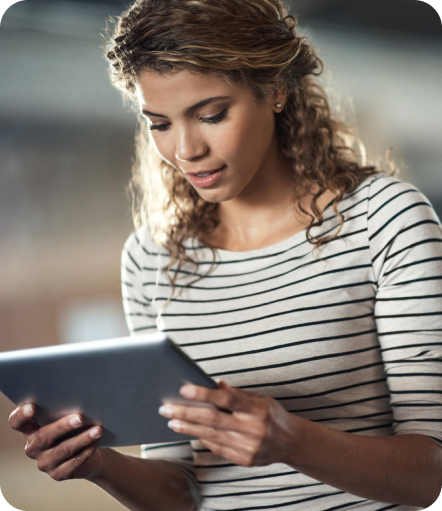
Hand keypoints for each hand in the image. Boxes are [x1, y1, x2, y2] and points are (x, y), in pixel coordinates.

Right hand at [9, 404, 102, 480]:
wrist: (88, 451)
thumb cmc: (74, 427)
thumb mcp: (66, 417)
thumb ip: (64, 410)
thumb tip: (79, 399)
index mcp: (30, 430)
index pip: (17, 423)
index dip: (21, 415)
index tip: (32, 407)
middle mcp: (33, 448)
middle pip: (44, 436)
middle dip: (63, 426)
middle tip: (80, 417)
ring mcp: (44, 463)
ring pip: (63, 450)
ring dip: (82, 438)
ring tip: (97, 429)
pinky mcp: (58, 474)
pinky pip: (74, 462)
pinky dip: (87, 450)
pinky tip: (96, 441)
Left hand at [159, 381, 297, 466]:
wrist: (290, 442)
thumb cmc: (272, 414)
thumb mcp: (259, 398)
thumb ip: (237, 393)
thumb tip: (214, 384)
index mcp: (257, 409)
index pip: (227, 399)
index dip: (204, 393)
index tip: (184, 388)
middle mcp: (253, 429)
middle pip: (213, 419)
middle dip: (186, 412)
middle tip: (166, 407)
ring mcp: (248, 447)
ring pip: (210, 435)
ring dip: (188, 426)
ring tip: (171, 419)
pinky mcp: (244, 460)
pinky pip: (217, 447)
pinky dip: (201, 437)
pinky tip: (189, 430)